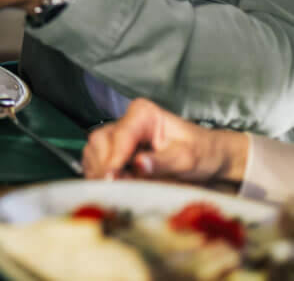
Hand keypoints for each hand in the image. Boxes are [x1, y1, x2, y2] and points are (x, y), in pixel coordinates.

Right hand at [83, 98, 248, 183]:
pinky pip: (97, 159)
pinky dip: (99, 173)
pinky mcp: (115, 148)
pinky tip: (111, 185)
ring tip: (113, 189)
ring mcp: (119, 133)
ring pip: (94, 150)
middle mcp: (127, 120)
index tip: (110, 179)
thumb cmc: (201, 153)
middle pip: (101, 141)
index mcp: (143, 114)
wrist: (209, 157)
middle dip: (103, 166)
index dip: (114, 159)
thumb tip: (138, 165)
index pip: (121, 136)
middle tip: (111, 189)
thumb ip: (162, 162)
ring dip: (99, 171)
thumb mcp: (187, 159)